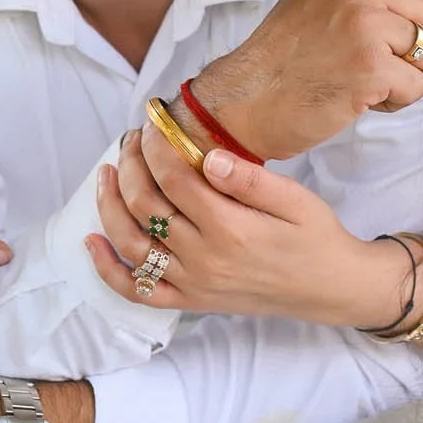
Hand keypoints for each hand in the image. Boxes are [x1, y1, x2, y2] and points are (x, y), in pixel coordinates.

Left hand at [85, 125, 406, 328]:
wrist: (330, 288)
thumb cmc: (315, 236)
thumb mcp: (295, 199)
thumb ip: (249, 179)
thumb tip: (209, 156)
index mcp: (230, 229)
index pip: (174, 178)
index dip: (156, 145)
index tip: (152, 121)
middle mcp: (204, 259)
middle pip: (146, 205)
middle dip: (130, 165)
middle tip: (131, 140)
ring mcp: (193, 284)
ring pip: (132, 244)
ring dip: (109, 206)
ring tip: (106, 173)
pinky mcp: (190, 301)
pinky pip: (138, 291)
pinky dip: (108, 268)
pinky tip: (92, 240)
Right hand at [190, 0, 422, 160]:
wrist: (246, 99)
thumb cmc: (284, 56)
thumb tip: (422, 6)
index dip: (408, 20)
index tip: (372, 38)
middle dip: (416, 48)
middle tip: (374, 63)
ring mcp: (365, 24)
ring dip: (407, 76)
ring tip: (365, 80)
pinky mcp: (371, 66)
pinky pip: (418, 88)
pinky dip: (395, 101)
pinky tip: (358, 98)